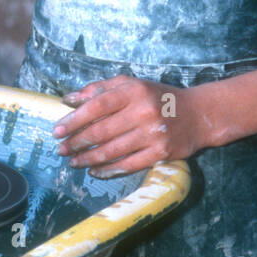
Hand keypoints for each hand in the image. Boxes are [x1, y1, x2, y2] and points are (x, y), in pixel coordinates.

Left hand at [51, 75, 209, 176]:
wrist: (199, 114)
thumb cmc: (158, 97)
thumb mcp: (132, 85)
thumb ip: (100, 89)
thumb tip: (68, 100)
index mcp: (134, 91)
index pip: (97, 105)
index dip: (74, 120)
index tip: (57, 130)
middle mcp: (143, 111)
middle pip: (102, 131)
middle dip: (77, 142)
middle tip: (61, 149)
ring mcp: (153, 134)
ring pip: (112, 151)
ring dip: (88, 159)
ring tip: (73, 161)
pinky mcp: (162, 153)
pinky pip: (128, 165)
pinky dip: (108, 170)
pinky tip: (95, 171)